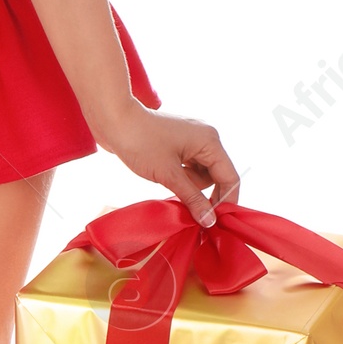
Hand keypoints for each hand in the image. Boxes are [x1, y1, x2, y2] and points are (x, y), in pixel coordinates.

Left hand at [107, 107, 240, 227]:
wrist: (112, 120)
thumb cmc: (140, 143)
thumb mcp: (169, 175)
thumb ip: (192, 198)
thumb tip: (209, 220)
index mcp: (209, 141)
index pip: (230, 177)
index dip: (226, 201)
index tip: (217, 223)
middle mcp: (205, 138)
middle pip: (216, 176)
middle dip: (203, 193)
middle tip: (191, 212)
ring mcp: (191, 139)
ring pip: (201, 173)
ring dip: (189, 185)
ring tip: (168, 184)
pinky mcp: (177, 143)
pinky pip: (188, 166)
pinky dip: (181, 177)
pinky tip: (165, 180)